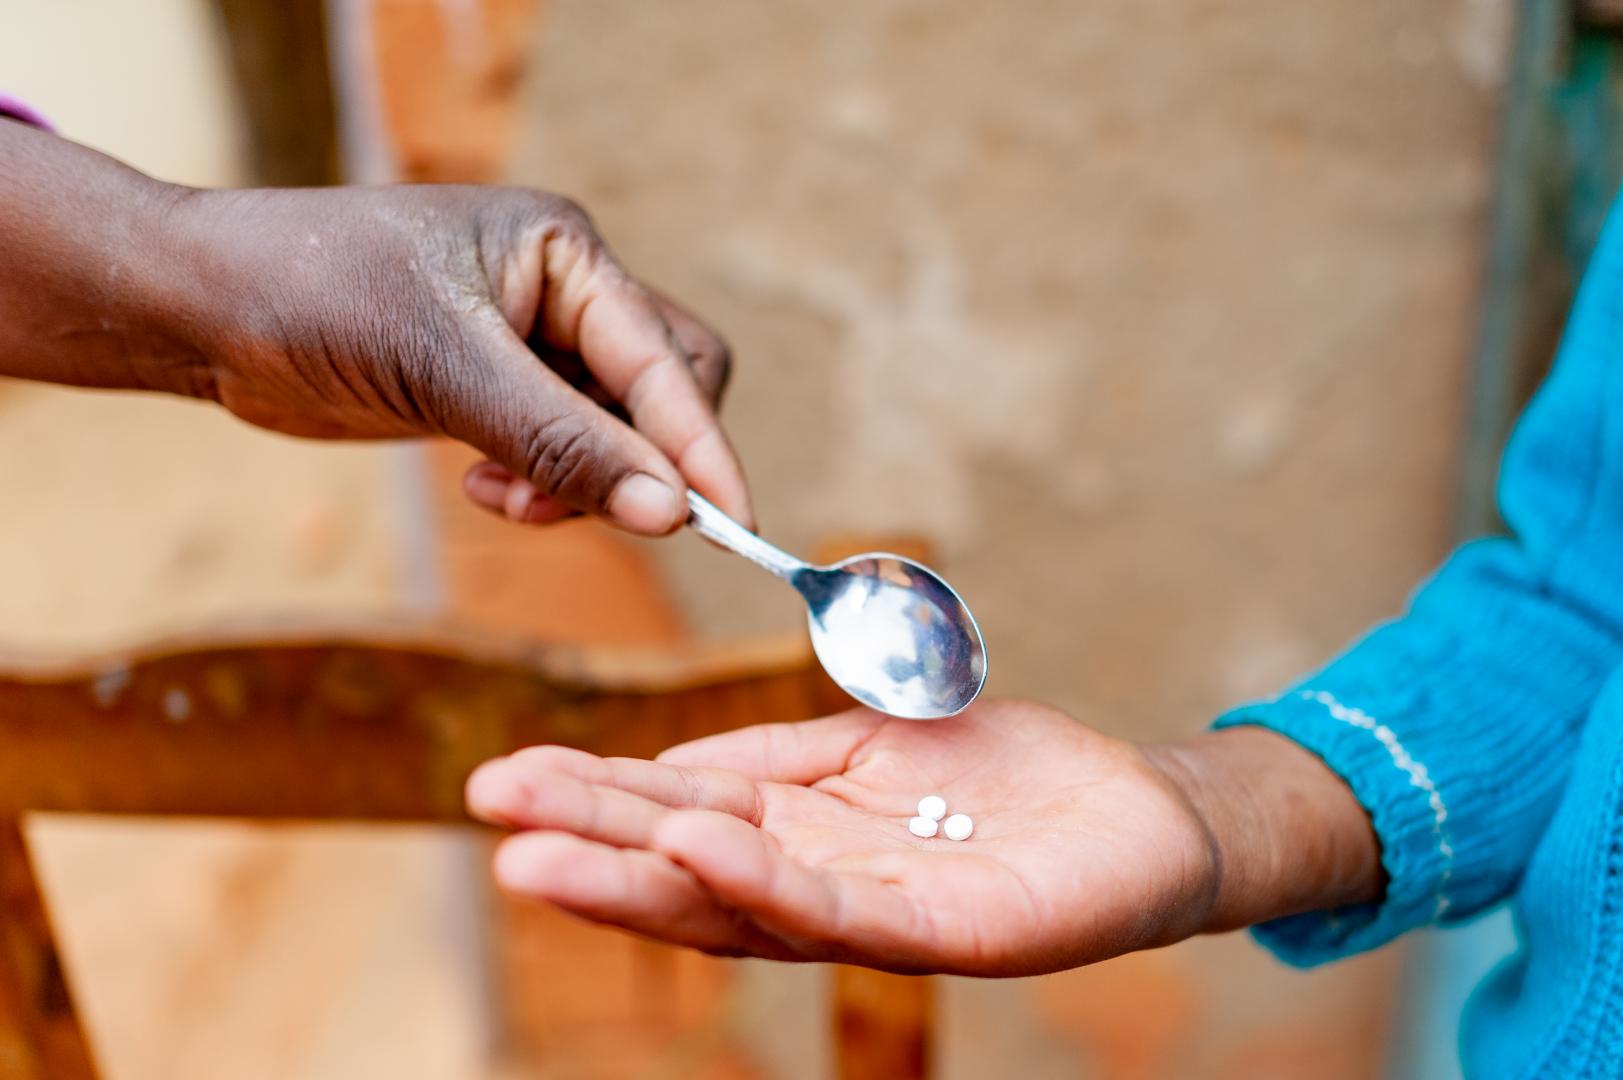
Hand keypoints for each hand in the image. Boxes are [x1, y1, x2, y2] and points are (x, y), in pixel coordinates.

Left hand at [0, 122, 748, 533]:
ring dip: (582, 481)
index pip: (669, 361)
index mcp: (565, 251)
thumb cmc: (314, 294)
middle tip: (595, 511)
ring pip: (615, 429)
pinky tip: (483, 489)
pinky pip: (564, 448)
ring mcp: (528, 341)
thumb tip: (669, 513)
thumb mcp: (447, 372)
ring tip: (506, 500)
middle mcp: (560, 291)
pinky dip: (543, 484)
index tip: (734, 527)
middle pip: (665, 391)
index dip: (702, 448)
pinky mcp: (495, 390)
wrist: (205, 307)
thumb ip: (564, 444)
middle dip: (639, 462)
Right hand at [465, 700, 1381, 974]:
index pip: (678, 811)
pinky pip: (837, 911)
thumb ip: (785, 748)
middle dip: (585, 843)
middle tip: (490, 818)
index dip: (593, 798)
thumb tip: (678, 763)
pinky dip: (760, 880)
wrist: (1137, 809)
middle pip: (684, 867)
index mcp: (798, 831)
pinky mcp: (943, 936)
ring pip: (738, 902)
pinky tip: (693, 848)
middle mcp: (819, 883)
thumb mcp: (873, 735)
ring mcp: (875, 916)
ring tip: (546, 852)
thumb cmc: (1004, 775)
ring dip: (639, 876)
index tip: (506, 775)